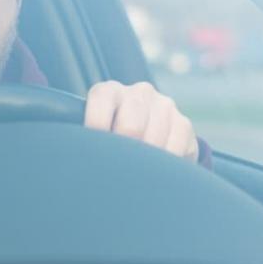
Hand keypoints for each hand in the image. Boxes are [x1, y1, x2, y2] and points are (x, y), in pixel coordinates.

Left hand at [83, 81, 197, 160]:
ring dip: (144, 162)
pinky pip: (174, 149)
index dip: (96, 129)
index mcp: (108, 91)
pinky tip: (154, 169)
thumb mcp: (94, 133)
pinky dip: (164, 165)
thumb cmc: (109, 138)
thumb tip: (79, 159)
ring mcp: (163, 105)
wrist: (147, 135)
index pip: (101, 101)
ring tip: (134, 172)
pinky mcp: (183, 122)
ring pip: (154, 140)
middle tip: (117, 168)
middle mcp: (138, 92)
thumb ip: (85, 138)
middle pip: (130, 126)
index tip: (94, 152)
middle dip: (123, 152)